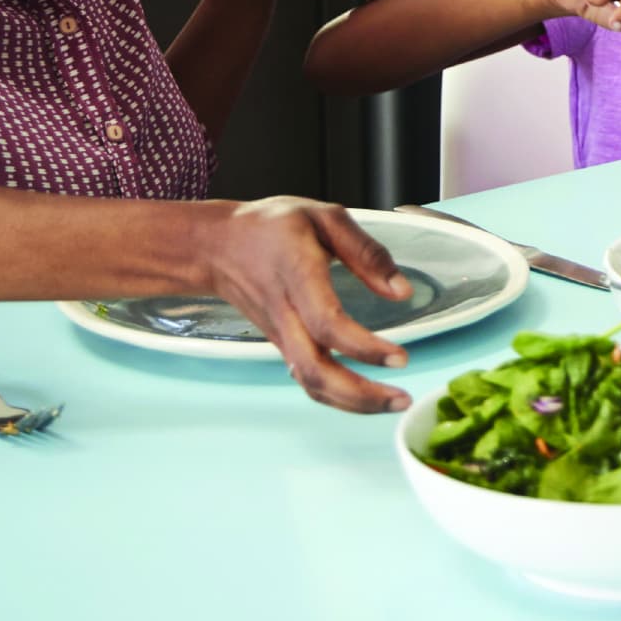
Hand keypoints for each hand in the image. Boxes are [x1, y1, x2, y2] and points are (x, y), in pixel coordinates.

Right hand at [193, 196, 413, 412]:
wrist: (218, 245)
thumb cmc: (271, 226)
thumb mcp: (325, 217)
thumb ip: (366, 252)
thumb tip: (401, 290)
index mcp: (298, 276)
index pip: (327, 324)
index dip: (364, 347)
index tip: (399, 358)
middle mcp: (286, 314)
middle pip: (315, 370)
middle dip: (360, 394)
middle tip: (402, 400)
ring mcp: (281, 334)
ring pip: (310, 382)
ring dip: (352, 402)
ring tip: (393, 403)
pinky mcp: (282, 343)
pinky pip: (307, 378)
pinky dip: (336, 395)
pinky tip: (365, 397)